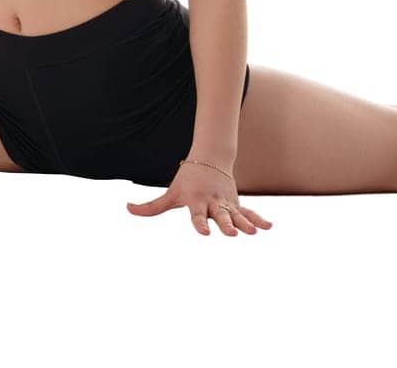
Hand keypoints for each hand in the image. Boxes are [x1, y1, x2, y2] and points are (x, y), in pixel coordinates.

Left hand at [126, 159, 272, 235]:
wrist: (209, 161)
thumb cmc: (186, 181)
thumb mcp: (169, 194)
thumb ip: (150, 206)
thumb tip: (126, 208)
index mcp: (196, 202)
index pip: (197, 216)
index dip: (200, 224)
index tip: (205, 234)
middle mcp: (213, 203)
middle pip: (220, 216)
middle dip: (226, 225)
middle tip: (231, 235)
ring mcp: (226, 203)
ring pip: (237, 215)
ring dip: (245, 224)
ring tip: (254, 233)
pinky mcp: (235, 204)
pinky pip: (249, 212)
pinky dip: (259, 218)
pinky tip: (269, 227)